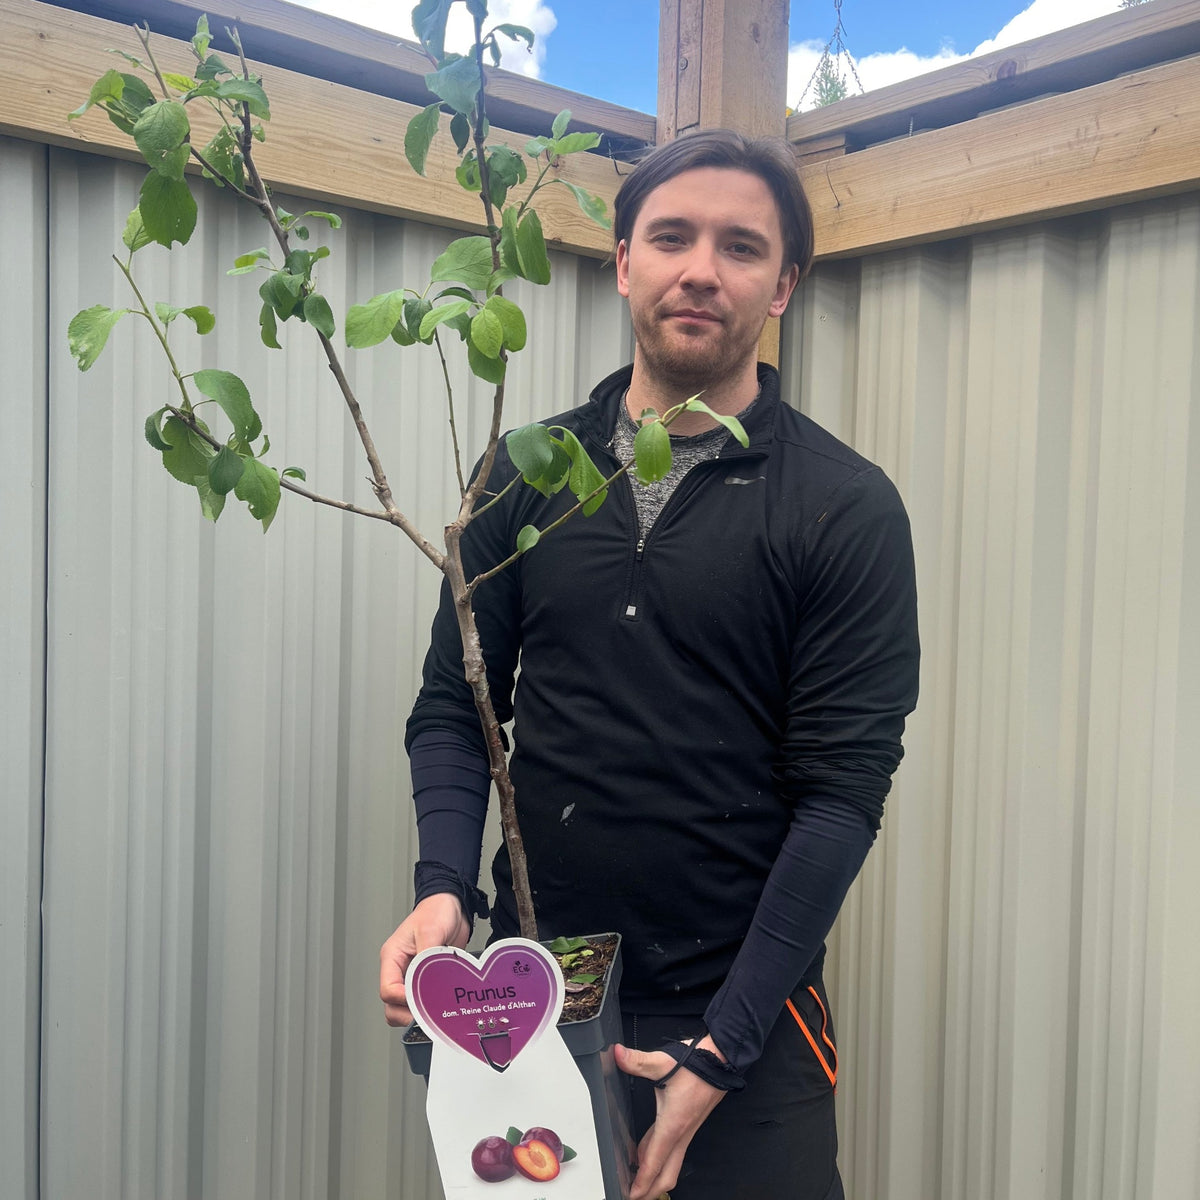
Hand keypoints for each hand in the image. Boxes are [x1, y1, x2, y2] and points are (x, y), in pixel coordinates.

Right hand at [379, 893, 469, 1025]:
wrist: (453, 905)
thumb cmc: (436, 911)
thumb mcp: (430, 931)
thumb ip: (426, 958)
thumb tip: (426, 984)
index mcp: (392, 957)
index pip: (387, 990)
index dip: (402, 1000)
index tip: (419, 1001)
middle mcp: (399, 969)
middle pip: (392, 1005)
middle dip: (408, 1013)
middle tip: (428, 1014)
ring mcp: (412, 975)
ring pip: (406, 1006)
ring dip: (420, 1011)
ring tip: (436, 1010)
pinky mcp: (427, 979)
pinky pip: (424, 1000)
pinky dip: (432, 1006)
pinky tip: (443, 1004)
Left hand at [615, 1035, 727, 1199]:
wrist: (722, 1060)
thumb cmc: (698, 1065)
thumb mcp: (663, 1062)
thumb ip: (638, 1060)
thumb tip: (617, 1054)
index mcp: (673, 1125)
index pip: (654, 1162)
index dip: (642, 1182)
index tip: (631, 1195)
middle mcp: (681, 1133)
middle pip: (667, 1175)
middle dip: (651, 1190)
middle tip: (633, 1195)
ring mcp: (686, 1130)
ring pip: (671, 1164)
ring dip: (654, 1175)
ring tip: (635, 1179)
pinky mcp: (687, 1124)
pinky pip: (671, 1149)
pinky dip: (658, 1156)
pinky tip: (644, 1152)